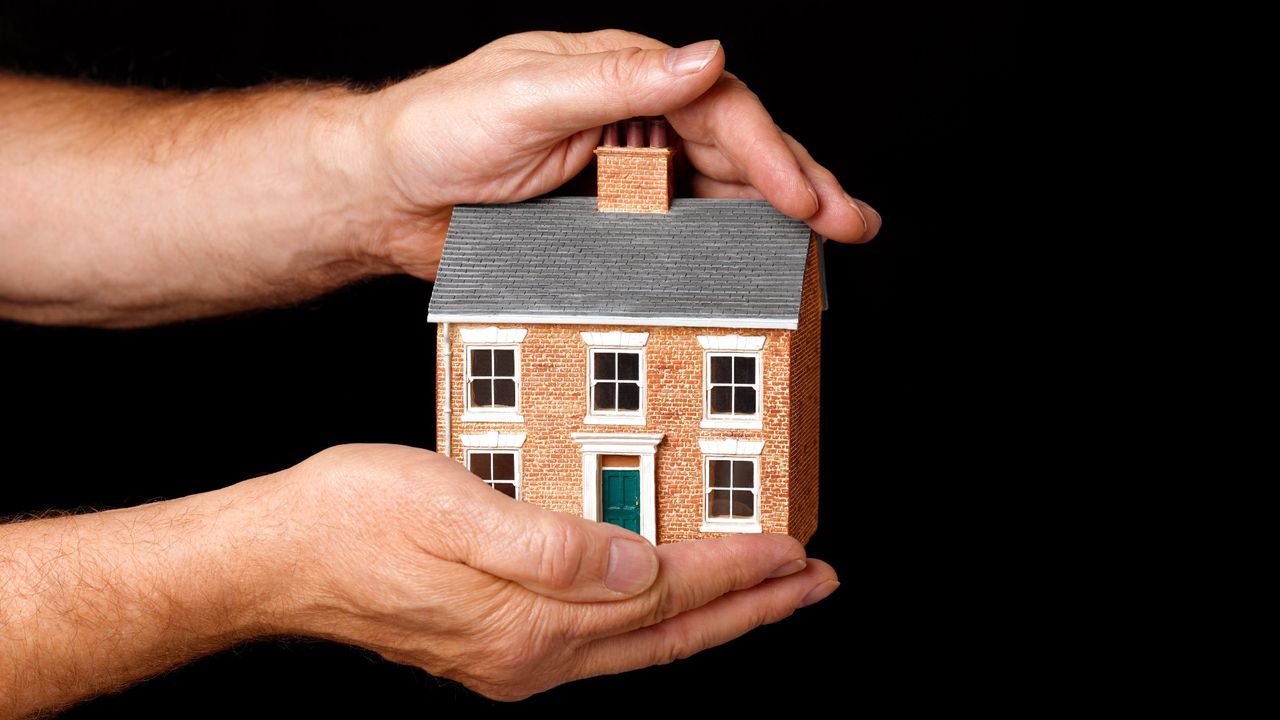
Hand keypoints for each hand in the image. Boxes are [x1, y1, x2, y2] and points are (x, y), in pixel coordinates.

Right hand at [262, 444, 837, 699]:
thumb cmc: (353, 519)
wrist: (274, 558)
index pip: (663, 596)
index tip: (794, 549)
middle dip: (750, 609)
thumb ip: (551, 546)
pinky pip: (601, 638)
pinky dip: (653, 617)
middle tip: (814, 581)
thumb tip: (639, 567)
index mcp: (532, 620)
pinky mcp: (495, 646)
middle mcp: (533, 654)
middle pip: (668, 634)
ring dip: (710, 616)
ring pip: (640, 642)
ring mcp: (514, 659)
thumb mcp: (452, 510)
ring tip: (764, 591)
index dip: (735, 572)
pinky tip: (662, 595)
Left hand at [353, 30, 880, 278]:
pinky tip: (756, 267)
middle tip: (850, 223)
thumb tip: (707, 58)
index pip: (716, 107)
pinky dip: (722, 248)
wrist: (382, 195)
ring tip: (829, 247)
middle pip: (734, 149)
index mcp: (618, 74)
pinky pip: (678, 232)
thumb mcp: (523, 98)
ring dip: (774, 220)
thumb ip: (616, 82)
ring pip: (717, 192)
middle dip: (798, 185)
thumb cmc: (436, 132)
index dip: (768, 152)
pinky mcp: (607, 219)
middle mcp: (630, 117)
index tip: (803, 199)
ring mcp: (623, 170)